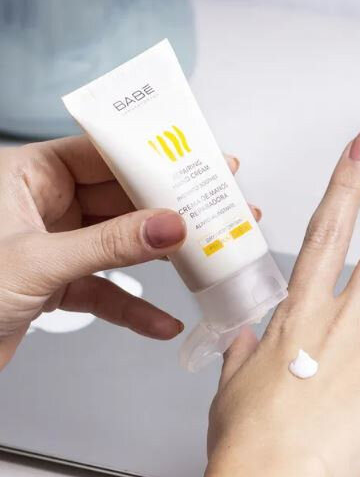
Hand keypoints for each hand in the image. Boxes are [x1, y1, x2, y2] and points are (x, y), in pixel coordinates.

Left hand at [0, 136, 257, 368]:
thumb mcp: (38, 261)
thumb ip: (109, 244)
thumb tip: (169, 225)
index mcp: (27, 176)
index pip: (102, 154)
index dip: (153, 157)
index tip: (196, 160)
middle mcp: (41, 205)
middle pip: (119, 199)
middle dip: (168, 210)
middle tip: (215, 209)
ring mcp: (51, 245)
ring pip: (118, 245)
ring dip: (160, 259)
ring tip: (206, 258)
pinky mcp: (55, 284)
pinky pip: (104, 291)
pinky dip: (132, 308)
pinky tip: (162, 322)